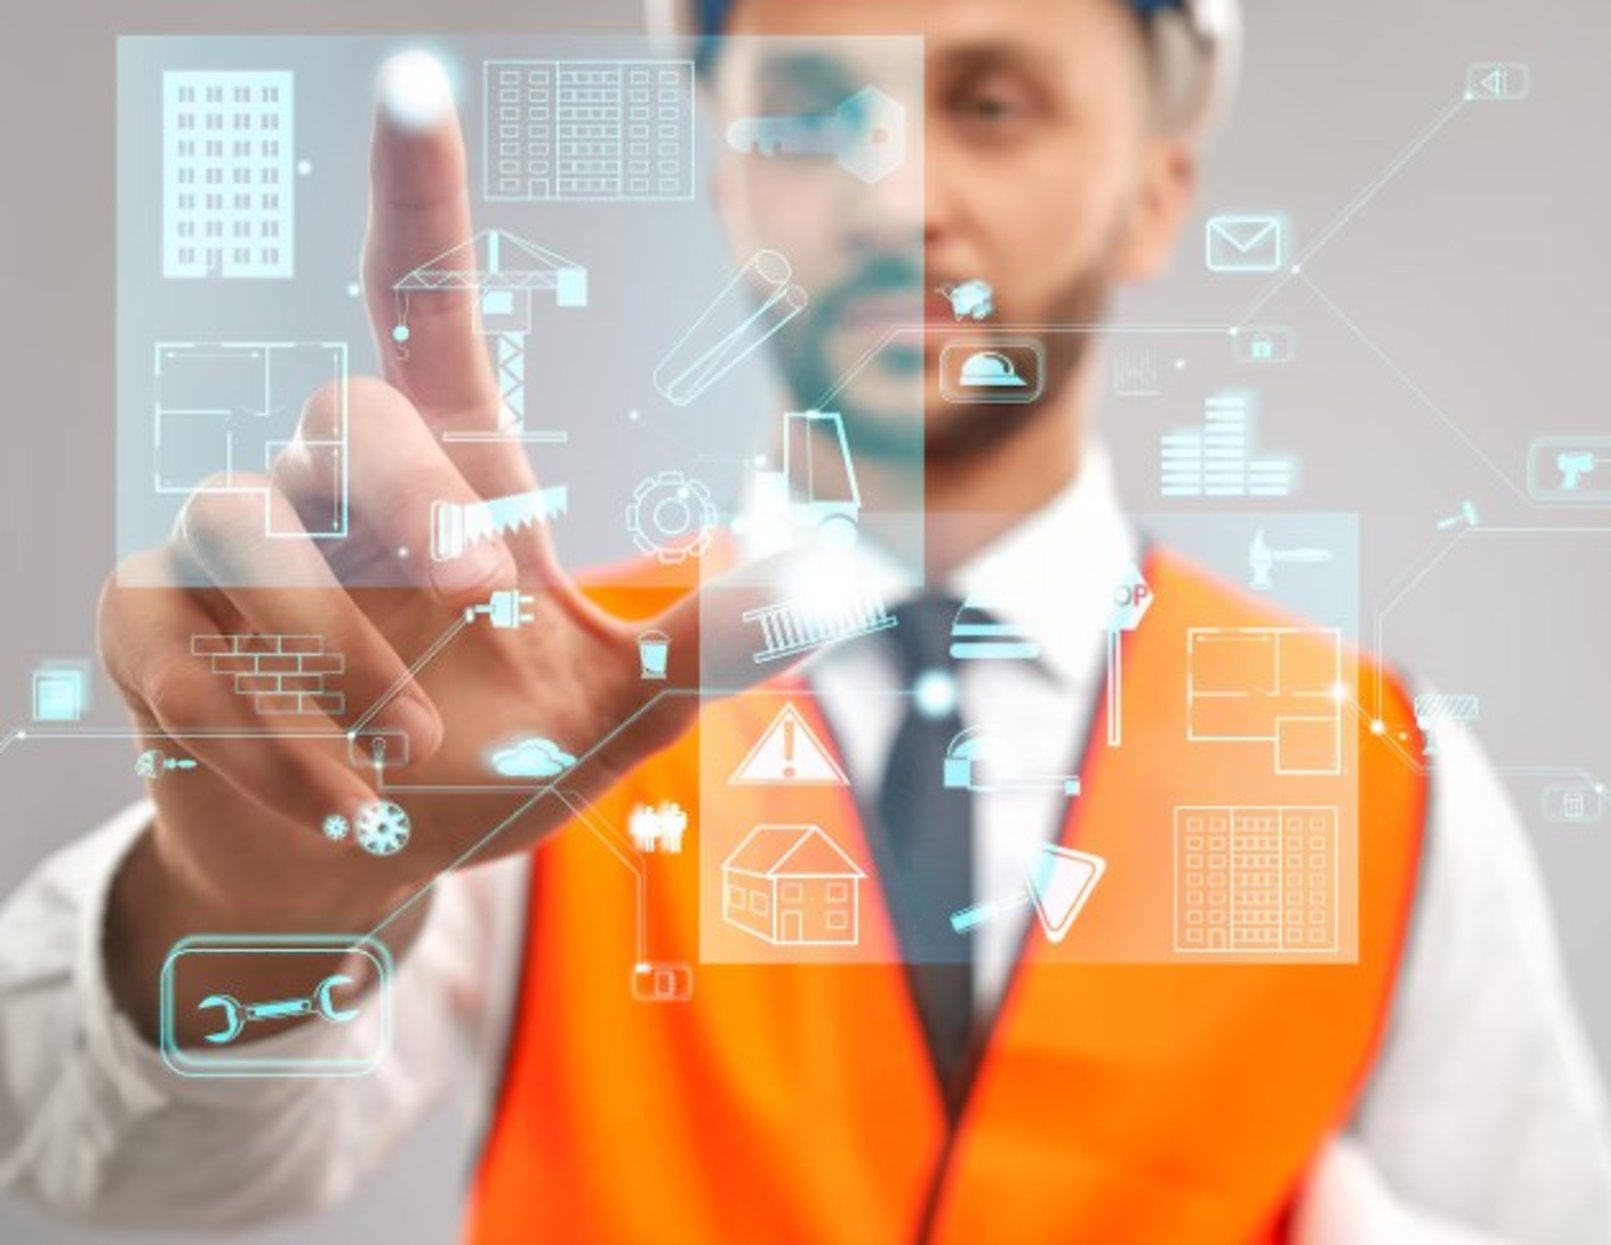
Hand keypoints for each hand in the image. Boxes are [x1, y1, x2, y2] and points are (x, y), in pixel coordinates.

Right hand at [98, 58, 740, 1032]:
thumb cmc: (487, 766)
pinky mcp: (148, 624)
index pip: (425, 309)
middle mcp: (333, 488)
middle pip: (344, 409)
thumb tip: (835, 580)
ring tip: (407, 761)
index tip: (417, 85)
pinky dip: (264, 737)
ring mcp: (226, 548)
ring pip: (237, 518)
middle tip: (480, 587)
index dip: (420, 199)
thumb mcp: (617, 711)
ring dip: (335, 653)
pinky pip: (173, 641)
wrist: (359, 862)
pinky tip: (337, 804)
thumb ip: (708, 645)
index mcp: (451, 477)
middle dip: (408, 490)